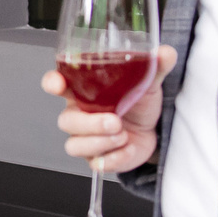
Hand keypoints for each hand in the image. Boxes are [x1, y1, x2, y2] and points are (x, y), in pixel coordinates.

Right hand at [41, 45, 175, 174]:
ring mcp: (85, 138)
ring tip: (123, 135)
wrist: (153, 131)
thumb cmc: (138, 103)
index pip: (56, 83)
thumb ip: (154, 67)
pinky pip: (96, 163)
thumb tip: (166, 53)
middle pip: (66, 121)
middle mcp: (79, 115)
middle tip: (115, 121)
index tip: (57, 84)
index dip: (52, 83)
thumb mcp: (147, 82)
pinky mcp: (97, 158)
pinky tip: (128, 148)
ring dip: (101, 142)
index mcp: (82, 91)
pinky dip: (115, 158)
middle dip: (90, 124)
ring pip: (75, 145)